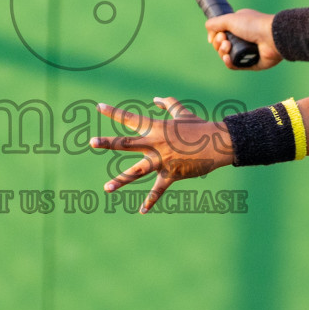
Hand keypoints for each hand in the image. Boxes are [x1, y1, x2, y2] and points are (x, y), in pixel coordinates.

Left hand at [90, 96, 233, 213]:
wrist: (217, 143)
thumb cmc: (199, 127)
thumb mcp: (182, 112)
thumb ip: (168, 104)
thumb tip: (155, 99)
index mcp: (155, 128)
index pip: (130, 118)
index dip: (113, 112)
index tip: (97, 106)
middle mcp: (155, 143)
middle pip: (127, 143)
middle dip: (108, 143)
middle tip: (91, 142)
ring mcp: (162, 160)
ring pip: (137, 171)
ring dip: (121, 180)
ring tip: (106, 188)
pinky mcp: (171, 174)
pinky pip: (158, 189)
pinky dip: (151, 200)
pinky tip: (142, 210)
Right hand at [204, 10, 280, 69]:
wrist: (272, 36)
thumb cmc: (253, 25)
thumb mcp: (230, 19)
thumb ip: (215, 23)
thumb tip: (209, 35)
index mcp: (240, 25)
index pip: (221, 32)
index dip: (216, 35)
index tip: (219, 34)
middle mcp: (244, 37)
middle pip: (222, 45)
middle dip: (219, 44)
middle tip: (225, 41)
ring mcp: (248, 50)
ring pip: (227, 56)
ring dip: (223, 52)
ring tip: (227, 47)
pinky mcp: (252, 62)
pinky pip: (236, 65)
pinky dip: (229, 62)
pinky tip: (227, 58)